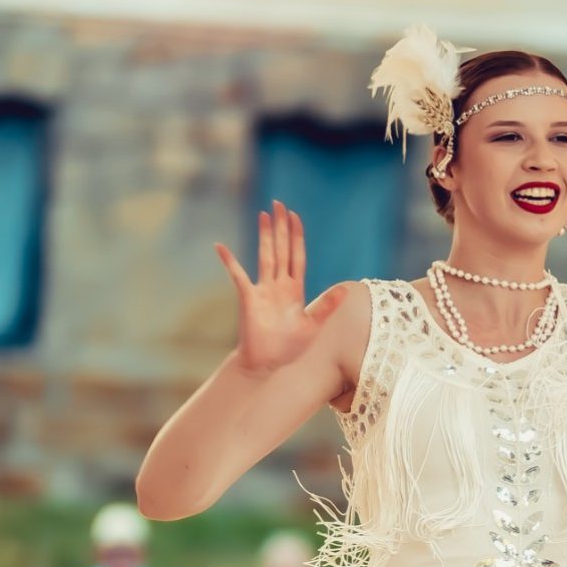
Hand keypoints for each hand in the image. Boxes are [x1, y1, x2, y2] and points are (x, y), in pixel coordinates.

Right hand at [214, 200, 349, 374]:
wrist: (268, 363)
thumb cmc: (289, 346)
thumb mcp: (313, 325)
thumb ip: (327, 306)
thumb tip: (346, 289)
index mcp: (295, 290)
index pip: (297, 256)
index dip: (296, 236)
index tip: (295, 216)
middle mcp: (279, 285)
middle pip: (281, 249)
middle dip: (281, 227)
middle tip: (279, 203)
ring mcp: (263, 290)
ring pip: (265, 257)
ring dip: (265, 236)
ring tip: (264, 214)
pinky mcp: (249, 298)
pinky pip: (238, 276)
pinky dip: (229, 262)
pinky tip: (220, 247)